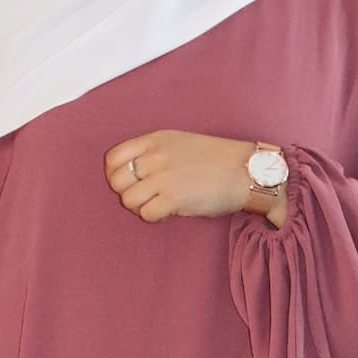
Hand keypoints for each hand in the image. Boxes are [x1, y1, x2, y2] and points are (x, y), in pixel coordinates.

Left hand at [104, 130, 270, 222]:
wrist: (245, 170)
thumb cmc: (216, 159)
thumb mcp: (180, 142)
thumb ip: (155, 152)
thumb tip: (134, 172)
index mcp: (155, 140)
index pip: (113, 158)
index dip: (114, 176)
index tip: (129, 184)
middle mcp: (156, 156)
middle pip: (117, 182)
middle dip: (127, 194)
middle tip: (146, 198)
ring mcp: (164, 177)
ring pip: (128, 200)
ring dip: (141, 208)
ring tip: (159, 205)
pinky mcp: (174, 198)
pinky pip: (146, 214)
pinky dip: (155, 218)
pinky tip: (169, 213)